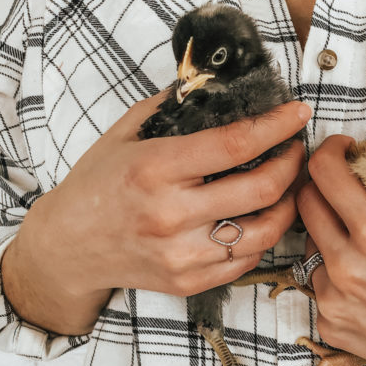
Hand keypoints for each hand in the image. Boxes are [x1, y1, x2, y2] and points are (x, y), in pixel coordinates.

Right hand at [30, 93, 311, 301]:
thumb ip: (172, 107)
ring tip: (287, 186)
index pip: (236, 143)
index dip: (277, 125)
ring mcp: (182, 254)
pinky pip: (246, 261)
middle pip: (262, 188)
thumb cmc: (96, 184)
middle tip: (296, 149)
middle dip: (292, 163)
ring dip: (287, 205)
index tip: (298, 113)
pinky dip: (263, 237)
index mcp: (155, 168)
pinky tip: (260, 218)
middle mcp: (171, 214)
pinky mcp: (188, 282)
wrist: (66, 249)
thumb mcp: (124, 133)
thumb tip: (221, 83)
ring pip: (265, 232)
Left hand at [297, 135, 365, 365]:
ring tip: (365, 237)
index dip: (329, 150)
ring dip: (330, 232)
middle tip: (346, 184)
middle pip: (306, 204)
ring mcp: (335, 302)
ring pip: (310, 246)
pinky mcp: (332, 327)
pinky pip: (319, 284)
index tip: (343, 149)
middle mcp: (349, 269)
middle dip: (322, 184)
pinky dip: (338, 273)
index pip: (324, 173)